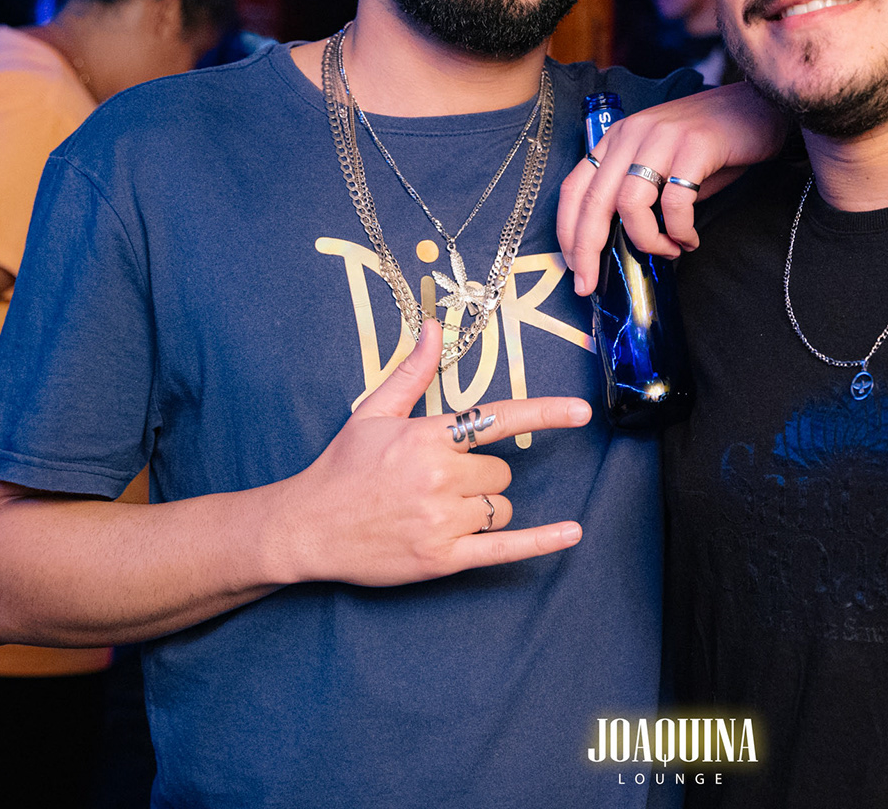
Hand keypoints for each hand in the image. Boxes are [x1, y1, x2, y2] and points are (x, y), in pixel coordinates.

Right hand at [266, 327, 591, 587]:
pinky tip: (571, 533)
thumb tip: (435, 328)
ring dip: (484, 509)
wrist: (306, 527)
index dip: (544, 413)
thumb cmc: (341, 467)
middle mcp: (439, 477)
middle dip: (482, 477)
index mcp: (427, 437)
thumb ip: (413, 373)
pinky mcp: (442, 558)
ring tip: (437, 510)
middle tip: (438, 483)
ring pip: (500, 508)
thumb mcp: (373, 412)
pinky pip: (504, 549)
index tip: (581, 411)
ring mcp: (442, 521)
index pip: (498, 418)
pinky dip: (540, 542)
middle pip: (501, 474)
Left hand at [558, 82, 789, 295]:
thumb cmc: (712, 145)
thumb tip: (621, 244)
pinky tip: (690, 239)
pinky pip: (675, 201)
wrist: (759, 108)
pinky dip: (680, 230)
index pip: (574, 188)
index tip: (574, 269)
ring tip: (668, 251)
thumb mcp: (664, 165)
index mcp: (617, 139)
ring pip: (630, 202)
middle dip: (587, 249)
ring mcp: (662, 137)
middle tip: (590, 284)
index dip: (567, 232)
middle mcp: (632, 134)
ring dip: (646, 240)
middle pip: (593, 200)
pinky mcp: (694, 146)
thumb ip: (640, 195)